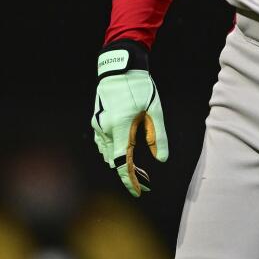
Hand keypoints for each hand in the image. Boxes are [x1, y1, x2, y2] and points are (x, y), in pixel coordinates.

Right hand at [91, 41, 168, 196]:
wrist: (119, 67)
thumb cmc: (139, 87)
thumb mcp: (154, 110)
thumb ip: (157, 135)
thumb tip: (161, 159)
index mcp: (120, 126)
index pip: (121, 162)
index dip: (129, 180)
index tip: (138, 191)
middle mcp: (105, 129)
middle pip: (114, 161)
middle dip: (128, 173)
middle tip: (144, 180)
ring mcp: (98, 125)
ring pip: (107, 153)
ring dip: (119, 163)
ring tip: (138, 168)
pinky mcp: (96, 121)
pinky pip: (103, 143)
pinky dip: (113, 152)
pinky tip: (125, 151)